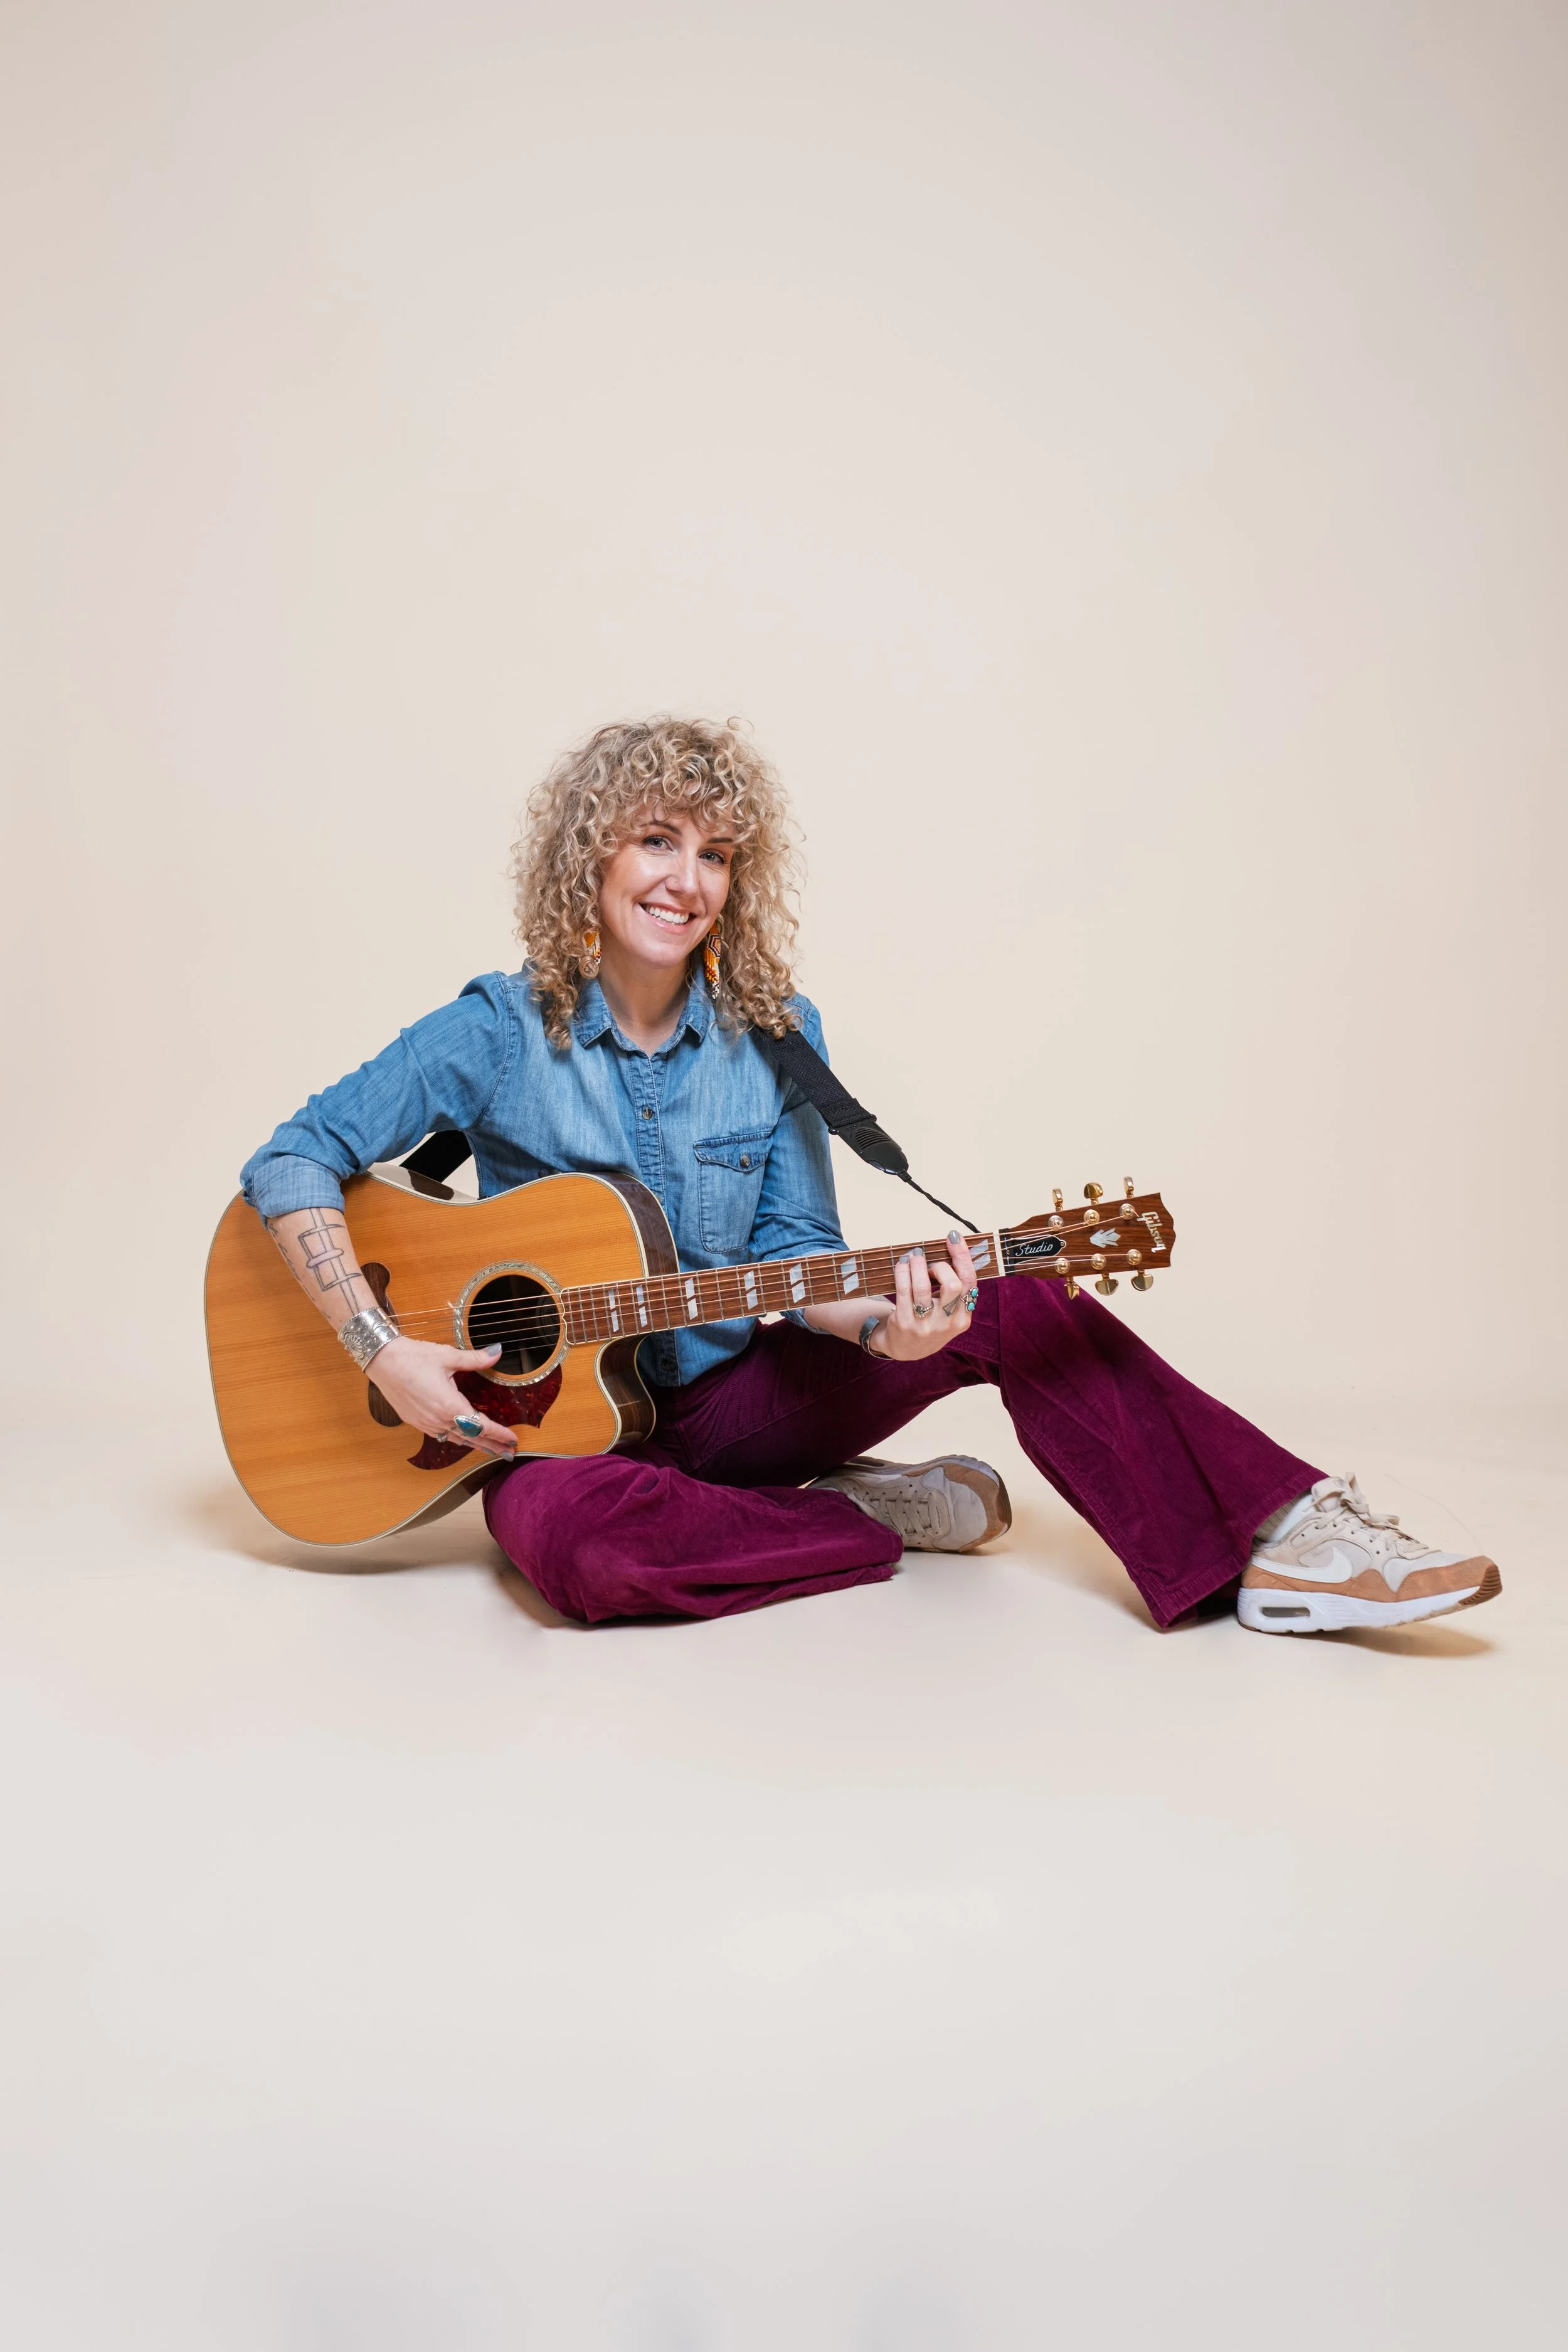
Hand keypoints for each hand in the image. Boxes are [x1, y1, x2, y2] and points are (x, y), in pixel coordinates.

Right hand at [367, 1336, 518, 1459]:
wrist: (381, 1360)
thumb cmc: (413, 1357)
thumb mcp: (447, 1356)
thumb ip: (475, 1359)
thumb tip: (497, 1352)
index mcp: (449, 1405)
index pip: (481, 1426)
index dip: (499, 1434)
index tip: (513, 1439)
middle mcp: (438, 1419)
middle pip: (471, 1438)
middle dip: (492, 1446)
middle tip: (509, 1453)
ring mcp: (425, 1423)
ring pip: (456, 1439)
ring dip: (475, 1445)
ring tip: (491, 1450)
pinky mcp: (416, 1421)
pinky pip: (441, 1435)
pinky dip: (456, 1439)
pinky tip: (462, 1438)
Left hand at [868, 1234, 978, 1362]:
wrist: (905, 1348)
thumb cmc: (930, 1321)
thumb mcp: (949, 1313)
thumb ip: (954, 1289)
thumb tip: (954, 1249)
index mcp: (963, 1319)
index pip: (969, 1282)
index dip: (963, 1257)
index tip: (953, 1237)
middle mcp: (947, 1324)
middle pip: (952, 1284)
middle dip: (940, 1266)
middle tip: (930, 1262)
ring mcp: (925, 1325)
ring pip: (923, 1286)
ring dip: (918, 1265)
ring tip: (914, 1256)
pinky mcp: (904, 1323)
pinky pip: (903, 1290)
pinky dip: (903, 1272)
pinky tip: (902, 1265)